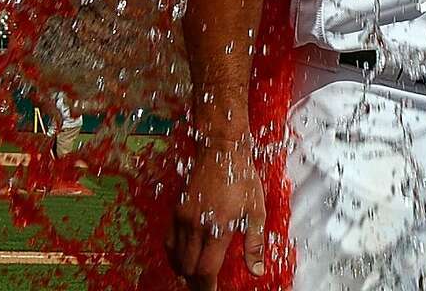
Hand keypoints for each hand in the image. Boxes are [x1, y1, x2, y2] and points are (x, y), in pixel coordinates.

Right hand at [170, 136, 266, 288]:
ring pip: (176, 258)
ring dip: (185, 270)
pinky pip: (169, 242)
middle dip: (197, 282)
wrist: (220, 150)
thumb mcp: (256, 211)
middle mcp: (196, 226)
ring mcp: (183, 218)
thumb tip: (257, 270)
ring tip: (196, 276)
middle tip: (207, 285)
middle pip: (188, 269)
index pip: (205, 271)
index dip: (207, 288)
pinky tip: (184, 258)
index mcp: (217, 228)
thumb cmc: (241, 177)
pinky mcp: (176, 211)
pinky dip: (174, 256)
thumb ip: (255, 244)